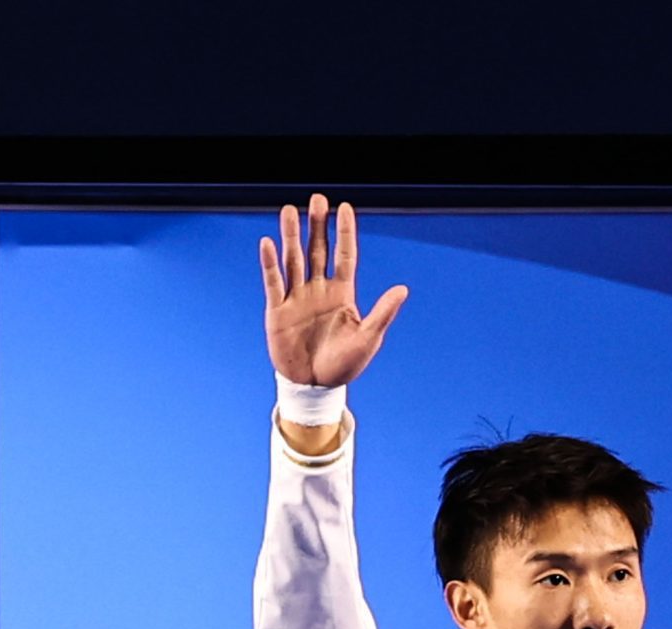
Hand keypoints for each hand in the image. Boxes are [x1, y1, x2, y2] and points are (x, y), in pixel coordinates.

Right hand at [260, 194, 407, 387]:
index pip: (344, 255)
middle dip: (317, 225)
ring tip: (289, 210)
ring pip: (294, 260)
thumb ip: (383, 313)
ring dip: (292, 236)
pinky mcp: (277, 312)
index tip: (346, 208)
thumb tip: (403, 289)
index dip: (345, 232)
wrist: (315, 387)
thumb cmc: (344, 365)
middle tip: (317, 199)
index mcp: (342, 293)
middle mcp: (318, 290)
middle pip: (317, 250)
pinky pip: (274, 283)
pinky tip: (268, 243)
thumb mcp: (368, 339)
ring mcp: (297, 299)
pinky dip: (270, 263)